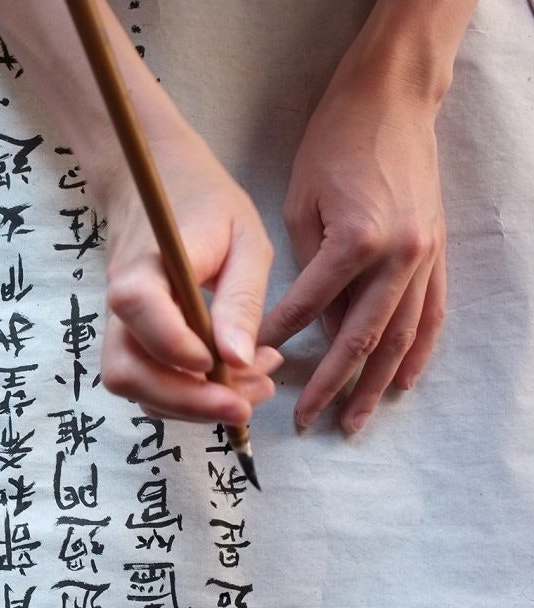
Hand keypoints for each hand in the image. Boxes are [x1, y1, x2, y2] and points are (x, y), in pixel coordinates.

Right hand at [99, 130, 281, 425]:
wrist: (156, 185)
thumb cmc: (205, 204)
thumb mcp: (244, 239)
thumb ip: (241, 299)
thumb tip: (238, 361)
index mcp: (142, 266)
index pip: (139, 311)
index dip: (178, 346)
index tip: (225, 361)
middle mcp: (118, 305)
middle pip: (127, 372)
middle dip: (186, 402)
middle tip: (245, 405)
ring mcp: (120, 328)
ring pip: (134, 387)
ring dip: (190, 405)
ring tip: (252, 390)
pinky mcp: (132, 341)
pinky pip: (147, 383)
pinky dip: (186, 397)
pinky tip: (232, 379)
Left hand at [260, 56, 447, 433]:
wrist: (392, 103)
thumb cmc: (334, 146)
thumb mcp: (300, 202)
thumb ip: (304, 268)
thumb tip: (305, 324)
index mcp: (355, 241)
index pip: (308, 308)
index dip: (278, 341)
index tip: (252, 367)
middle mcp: (398, 256)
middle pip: (360, 338)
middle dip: (331, 383)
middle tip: (306, 420)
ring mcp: (425, 257)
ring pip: (400, 337)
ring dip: (375, 383)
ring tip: (353, 420)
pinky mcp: (439, 254)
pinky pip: (432, 316)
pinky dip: (417, 354)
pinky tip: (402, 384)